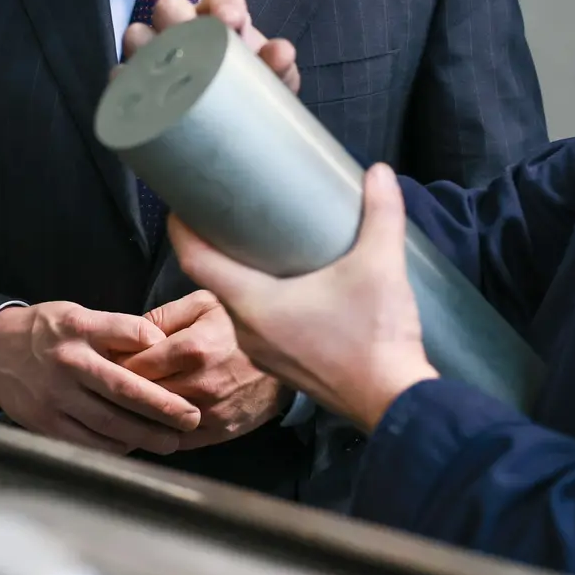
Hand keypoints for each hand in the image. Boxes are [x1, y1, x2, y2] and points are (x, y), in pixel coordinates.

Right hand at [0, 302, 201, 455]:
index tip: (187, 363)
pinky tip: (134, 446)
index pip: (128, 333)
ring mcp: (55, 396)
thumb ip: (117, 330)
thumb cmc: (48, 332)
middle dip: (163, 407)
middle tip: (192, 418)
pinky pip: (87, 441)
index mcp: (79, 328)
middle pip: (124, 389)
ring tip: (172, 440)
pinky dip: (115, 447)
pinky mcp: (46, 423)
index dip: (158, 348)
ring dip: (145, 435)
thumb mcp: (79, 315)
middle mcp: (68, 362)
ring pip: (108, 422)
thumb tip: (161, 346)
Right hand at [121, 0, 299, 94]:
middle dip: (177, 16)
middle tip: (189, 35)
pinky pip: (120, 76)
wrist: (225, 137)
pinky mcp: (134, 83)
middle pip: (170, 7)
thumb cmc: (248, 94)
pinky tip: (135, 93)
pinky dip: (124, 81)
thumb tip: (281, 53)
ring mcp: (155, 54)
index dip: (224, 1)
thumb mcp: (268, 82)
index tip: (231, 20)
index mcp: (222, 21)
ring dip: (145, 45)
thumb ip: (277, 68)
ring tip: (158, 66)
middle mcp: (185, 29)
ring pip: (138, 35)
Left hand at [121, 290, 287, 448]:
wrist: (292, 350)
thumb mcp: (204, 303)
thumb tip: (128, 333)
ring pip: (155, 422)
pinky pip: (178, 441)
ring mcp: (211, 413)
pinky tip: (148, 423)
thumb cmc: (243, 323)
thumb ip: (163, 315)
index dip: (115, 364)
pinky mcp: (221, 431)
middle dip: (122, 390)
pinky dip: (159, 434)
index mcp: (192, 349)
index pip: (133, 366)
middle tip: (110, 384)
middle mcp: (200, 385)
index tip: (106, 361)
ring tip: (124, 403)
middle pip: (141, 397)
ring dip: (137, 415)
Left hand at [171, 164, 436, 432]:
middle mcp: (247, 331)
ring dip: (235, 279)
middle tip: (223, 215)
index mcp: (254, 304)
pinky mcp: (281, 366)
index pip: (197, 261)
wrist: (393, 402)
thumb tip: (379, 173)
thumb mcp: (380, 265)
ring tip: (252, 248)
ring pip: (232, 309)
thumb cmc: (376, 338)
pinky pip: (251, 329)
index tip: (181, 204)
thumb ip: (382, 214)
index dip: (183, 229)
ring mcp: (262, 354)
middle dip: (212, 249)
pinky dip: (254, 304)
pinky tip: (280, 290)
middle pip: (212, 283)